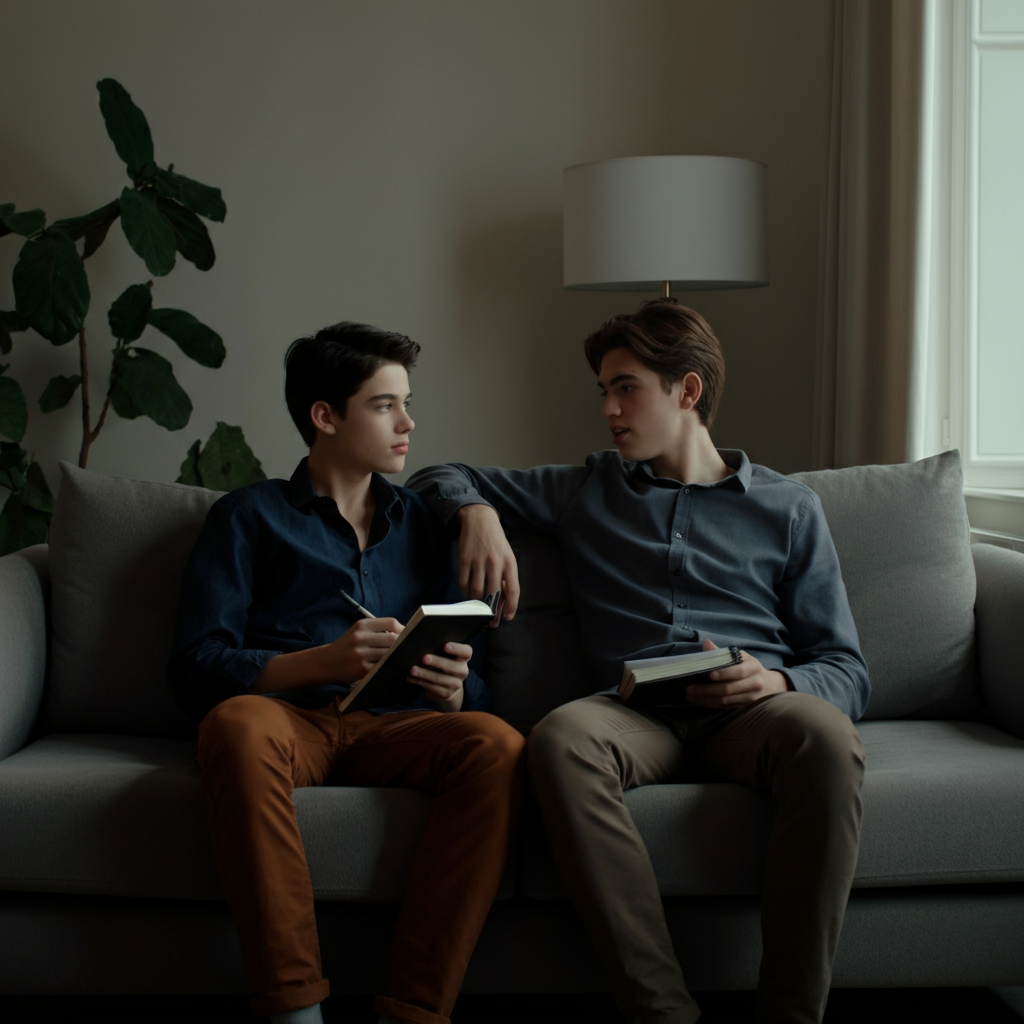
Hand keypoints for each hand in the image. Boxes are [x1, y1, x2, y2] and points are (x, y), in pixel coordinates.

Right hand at [253, 616, 403, 692]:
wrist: (325, 662)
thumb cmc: (347, 646)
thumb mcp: (358, 632)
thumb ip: (378, 630)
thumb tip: (405, 633)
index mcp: (361, 625)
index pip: (391, 623)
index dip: (404, 629)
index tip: (410, 635)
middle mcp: (360, 638)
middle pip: (393, 639)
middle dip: (405, 645)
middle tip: (413, 649)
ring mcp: (360, 654)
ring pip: (389, 655)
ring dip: (400, 657)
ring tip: (407, 659)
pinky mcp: (361, 669)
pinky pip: (382, 668)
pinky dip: (390, 668)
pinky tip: (395, 668)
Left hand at [409, 641, 471, 711]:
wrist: (442, 684)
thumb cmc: (436, 658)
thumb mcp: (434, 648)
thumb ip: (422, 635)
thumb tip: (400, 625)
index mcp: (462, 656)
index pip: (466, 651)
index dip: (458, 648)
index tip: (445, 645)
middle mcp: (462, 670)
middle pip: (454, 667)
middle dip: (438, 662)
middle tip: (424, 658)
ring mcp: (456, 684)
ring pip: (442, 679)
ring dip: (426, 674)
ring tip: (412, 669)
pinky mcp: (446, 694)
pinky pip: (434, 689)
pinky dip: (421, 682)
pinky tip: (411, 678)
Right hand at [456, 504, 518, 621]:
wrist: (480, 519)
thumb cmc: (496, 541)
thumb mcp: (508, 556)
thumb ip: (507, 576)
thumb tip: (504, 600)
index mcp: (509, 563)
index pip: (513, 590)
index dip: (511, 607)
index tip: (508, 618)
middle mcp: (495, 563)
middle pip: (493, 595)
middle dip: (492, 612)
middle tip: (491, 622)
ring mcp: (478, 561)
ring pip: (476, 591)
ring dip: (477, 604)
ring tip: (478, 610)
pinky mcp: (464, 560)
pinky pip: (463, 583)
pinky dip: (465, 594)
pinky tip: (468, 597)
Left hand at [685, 639, 790, 708]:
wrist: (772, 686)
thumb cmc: (751, 668)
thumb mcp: (741, 657)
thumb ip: (723, 652)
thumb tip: (706, 643)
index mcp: (753, 667)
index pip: (738, 671)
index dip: (724, 673)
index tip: (709, 674)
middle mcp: (754, 683)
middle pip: (729, 689)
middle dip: (707, 690)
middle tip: (690, 689)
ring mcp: (751, 698)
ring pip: (726, 701)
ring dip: (706, 700)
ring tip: (690, 697)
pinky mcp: (746, 708)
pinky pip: (726, 708)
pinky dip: (711, 705)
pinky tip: (699, 702)